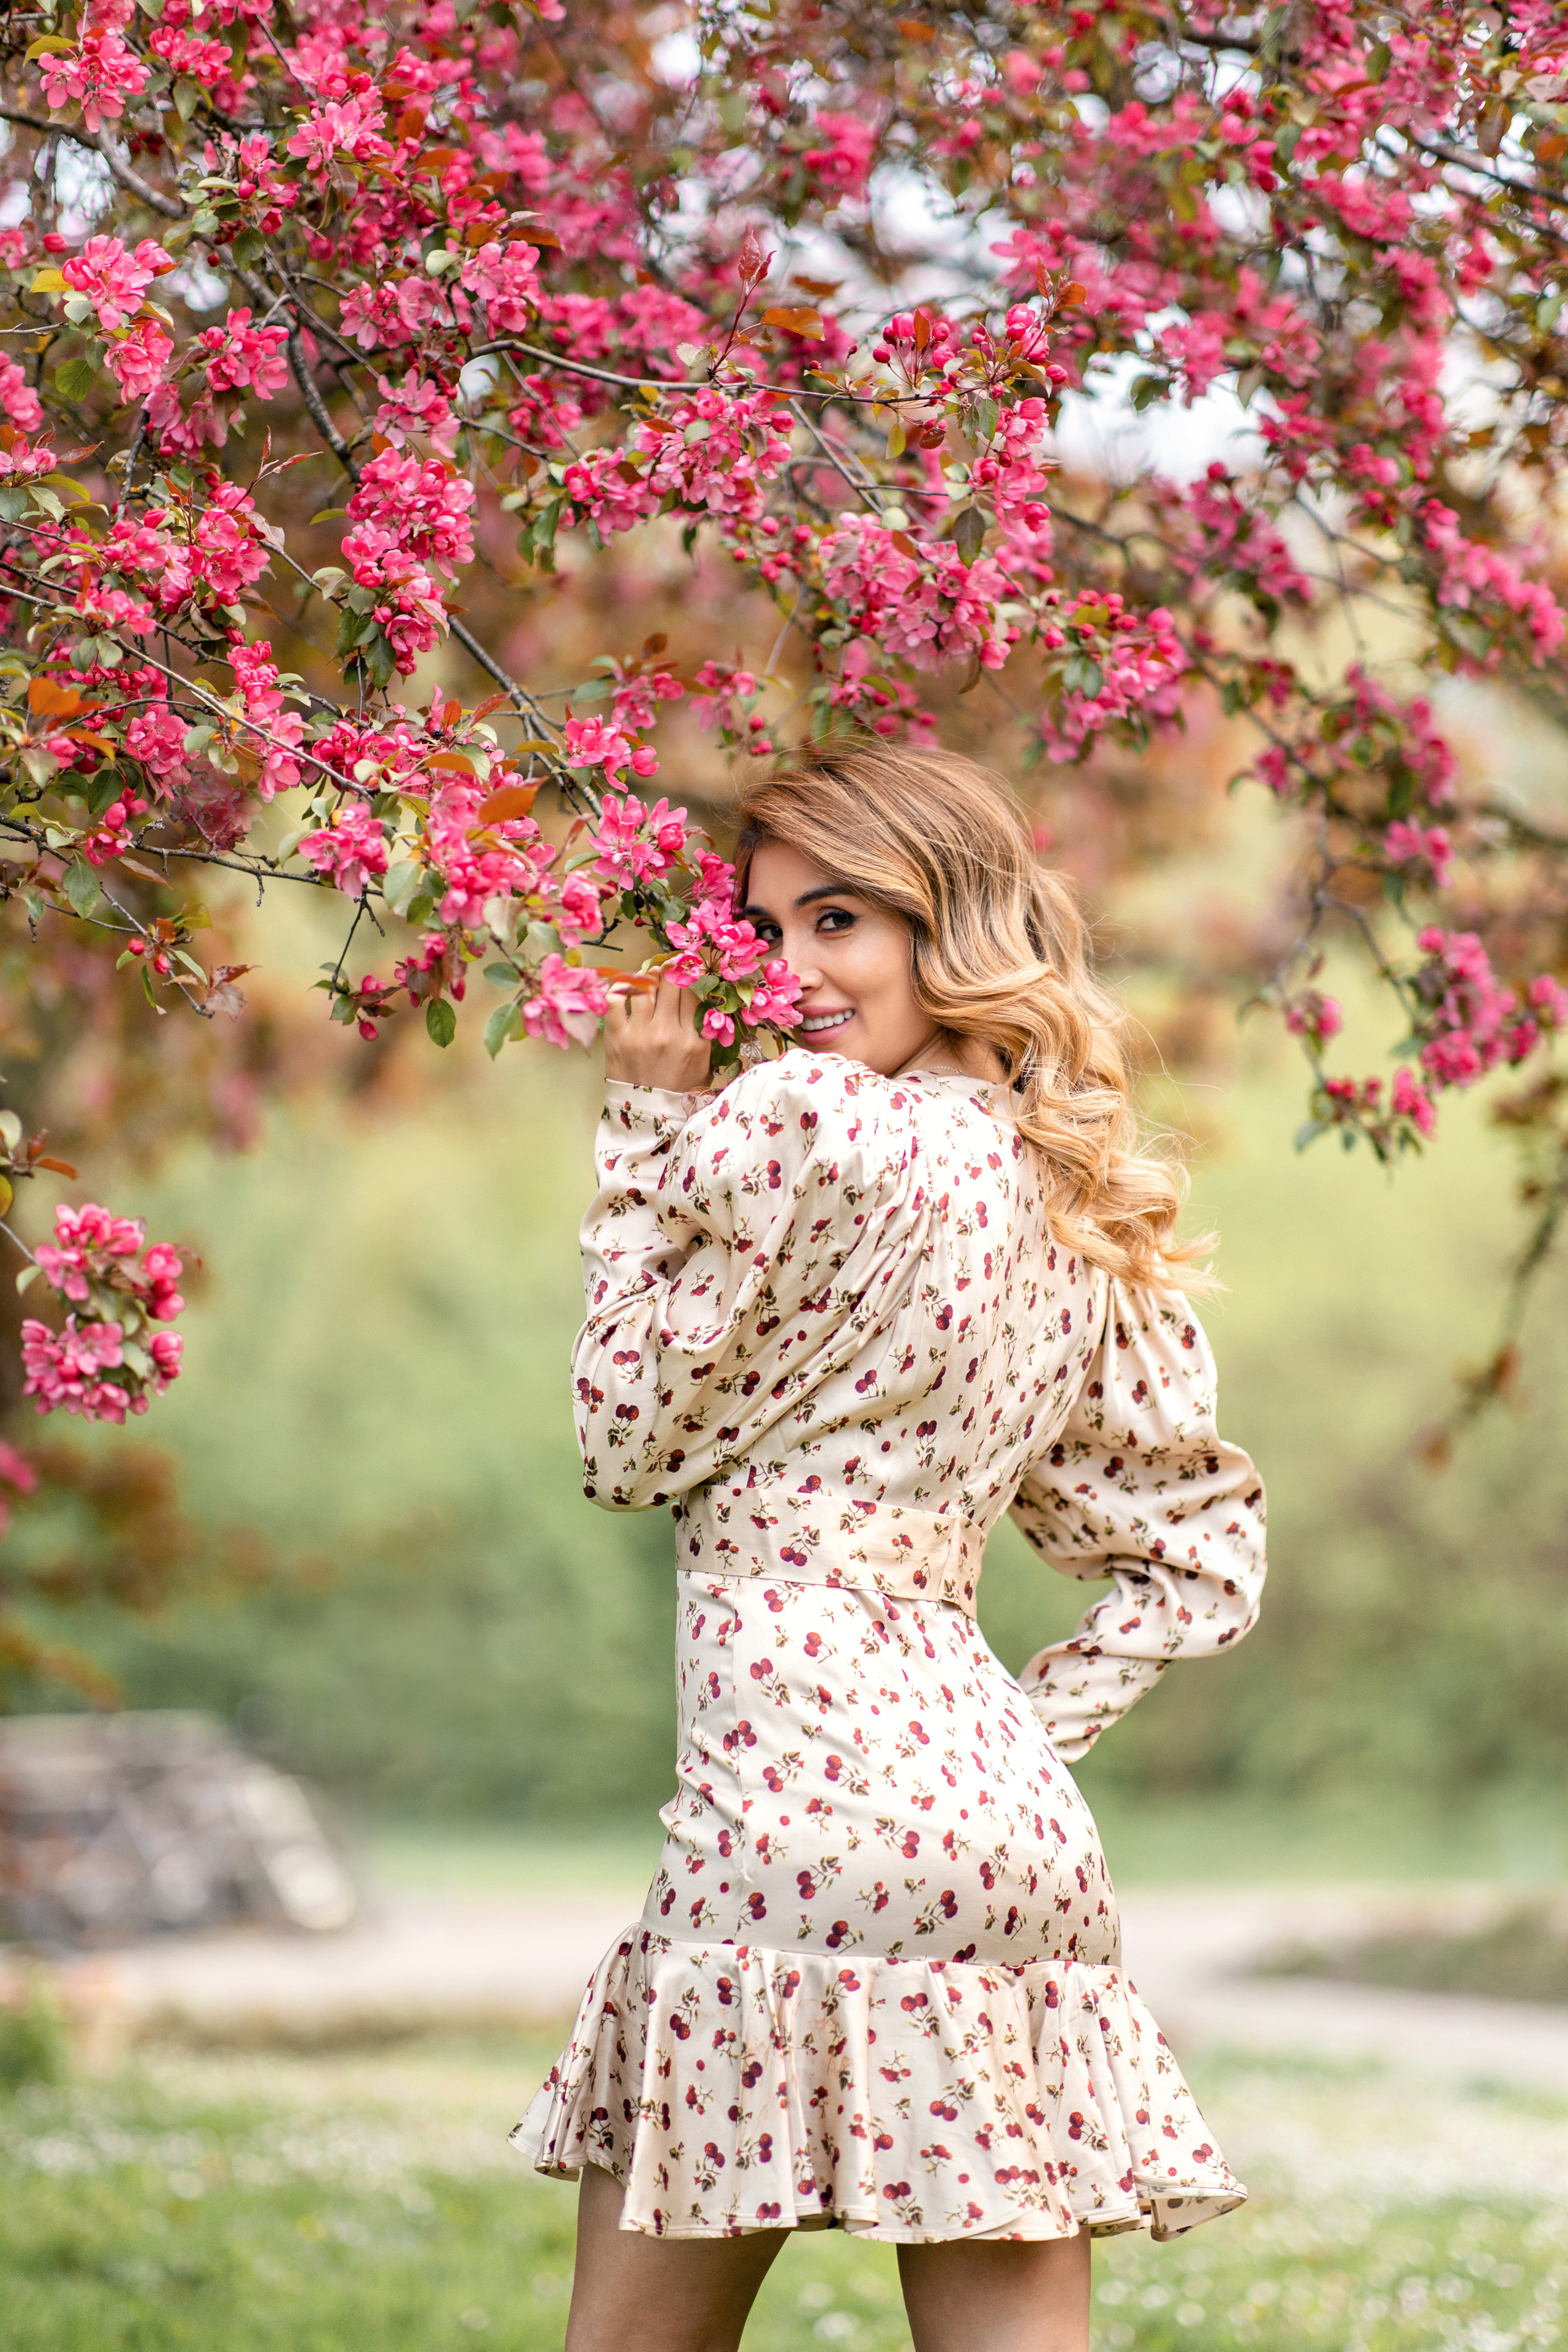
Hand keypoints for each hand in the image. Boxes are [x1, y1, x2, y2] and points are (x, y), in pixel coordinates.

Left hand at [603, 977, 712, 1091]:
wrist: (648, 1115)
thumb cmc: (677, 1088)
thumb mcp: (702, 1062)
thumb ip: (703, 1030)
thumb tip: (701, 996)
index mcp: (693, 1040)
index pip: (693, 992)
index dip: (690, 975)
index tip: (687, 968)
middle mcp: (668, 1033)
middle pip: (670, 983)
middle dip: (670, 970)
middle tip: (668, 966)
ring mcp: (640, 1034)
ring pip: (644, 986)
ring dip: (647, 975)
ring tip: (649, 974)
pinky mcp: (617, 1037)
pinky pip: (615, 999)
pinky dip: (619, 987)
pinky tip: (625, 986)